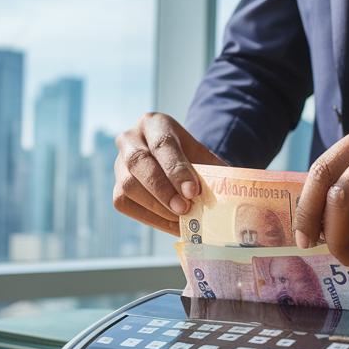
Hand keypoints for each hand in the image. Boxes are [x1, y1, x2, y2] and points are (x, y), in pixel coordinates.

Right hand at [113, 113, 226, 235]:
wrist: (174, 163)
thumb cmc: (191, 160)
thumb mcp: (203, 158)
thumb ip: (214, 173)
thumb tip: (232, 197)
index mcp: (155, 124)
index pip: (162, 144)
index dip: (176, 170)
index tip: (193, 192)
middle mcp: (130, 139)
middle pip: (138, 163)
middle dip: (162, 190)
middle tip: (185, 209)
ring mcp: (118, 164)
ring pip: (128, 186)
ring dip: (157, 207)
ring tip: (182, 220)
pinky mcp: (116, 187)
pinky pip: (125, 204)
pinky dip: (151, 218)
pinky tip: (172, 225)